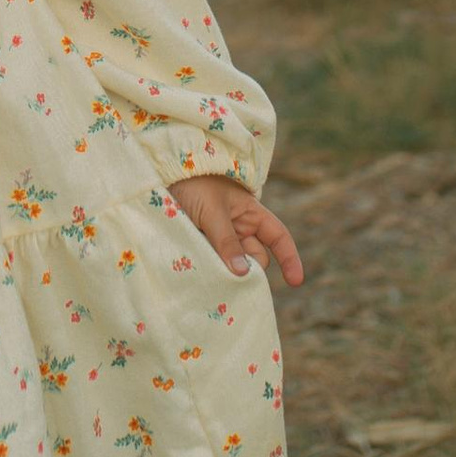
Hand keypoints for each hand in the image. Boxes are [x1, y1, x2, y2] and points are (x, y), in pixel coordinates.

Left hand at [169, 174, 304, 286]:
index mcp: (250, 214)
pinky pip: (212, 266)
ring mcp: (219, 240)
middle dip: (248, 271)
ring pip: (232, 266)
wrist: (160, 174)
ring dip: (226, 273)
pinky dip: (210, 273)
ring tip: (212, 274)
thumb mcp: (213, 210)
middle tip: (231, 276)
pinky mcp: (200, 247)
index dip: (289, 258)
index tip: (296, 282)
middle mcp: (239, 228)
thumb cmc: (194, 184)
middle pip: (255, 260)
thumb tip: (243, 273)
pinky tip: (202, 276)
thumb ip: (227, 241)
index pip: (278, 238)